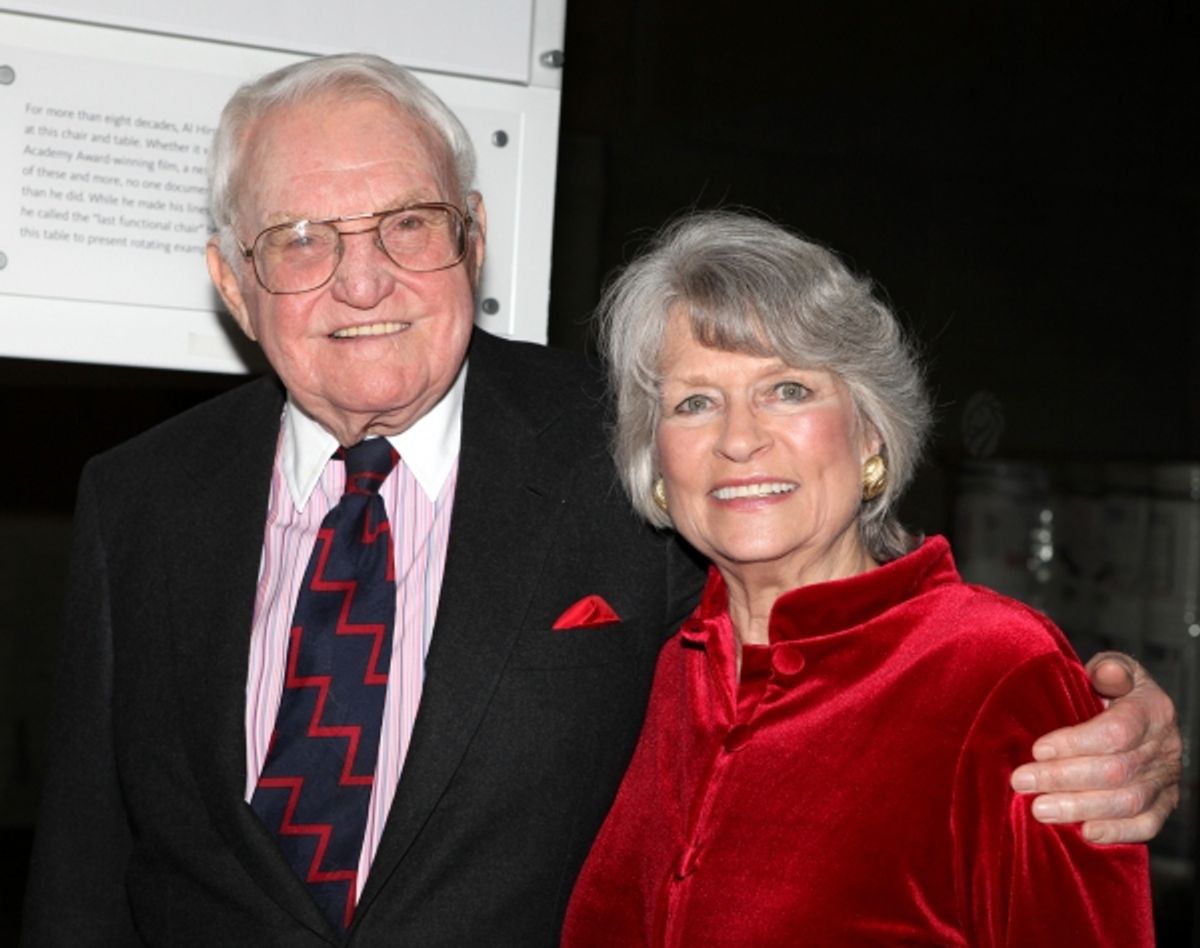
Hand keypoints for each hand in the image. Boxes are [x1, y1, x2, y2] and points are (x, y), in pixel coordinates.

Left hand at [1010, 651, 1181, 843]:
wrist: (1143, 714)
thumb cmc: (1116, 690)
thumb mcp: (1113, 668)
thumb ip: (1108, 669)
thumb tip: (1104, 674)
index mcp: (1153, 709)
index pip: (1116, 731)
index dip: (1075, 742)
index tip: (1037, 749)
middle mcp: (1165, 746)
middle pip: (1116, 770)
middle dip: (1063, 778)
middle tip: (1022, 782)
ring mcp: (1166, 778)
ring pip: (1128, 801)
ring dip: (1080, 808)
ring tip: (1039, 809)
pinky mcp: (1165, 804)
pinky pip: (1147, 825)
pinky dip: (1116, 832)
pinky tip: (1084, 832)